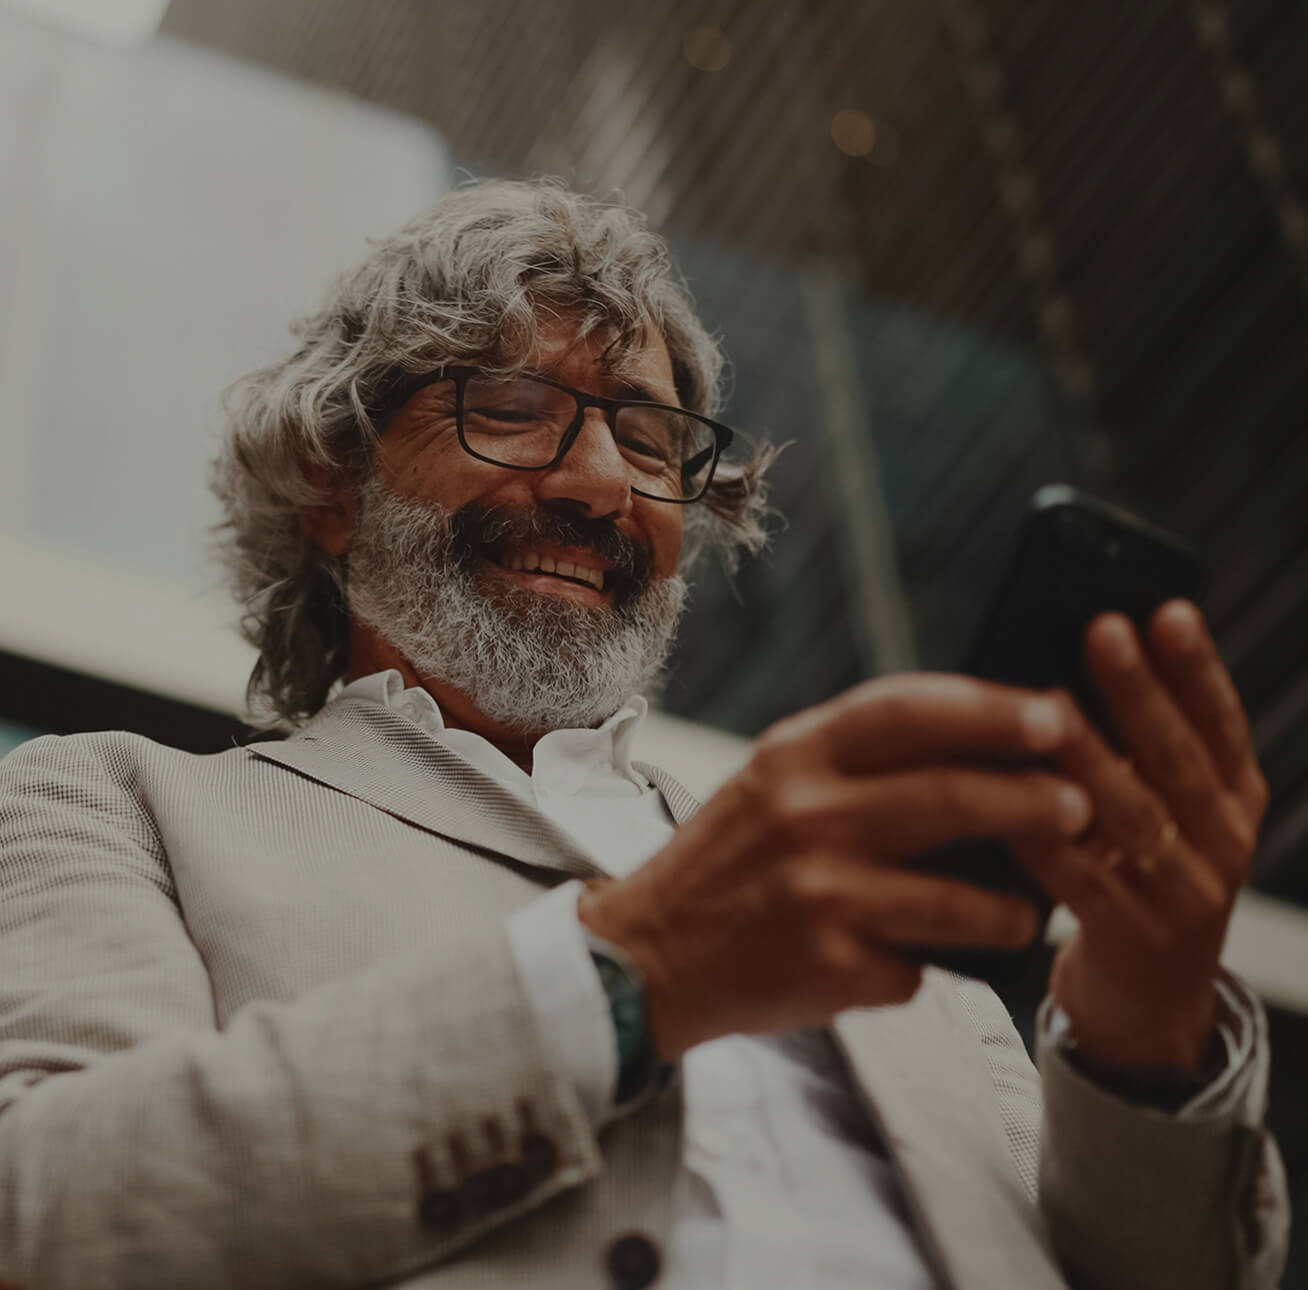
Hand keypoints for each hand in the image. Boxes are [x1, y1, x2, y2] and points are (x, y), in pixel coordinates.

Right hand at [579, 674, 1093, 1060]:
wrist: (647, 954)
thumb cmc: (727, 860)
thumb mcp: (773, 781)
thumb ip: (856, 759)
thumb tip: (981, 744)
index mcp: (794, 754)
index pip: (908, 710)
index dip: (991, 710)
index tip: (1053, 716)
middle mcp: (804, 814)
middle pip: (951, 797)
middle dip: (1034, 801)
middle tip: (1081, 807)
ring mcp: (816, 894)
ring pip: (957, 899)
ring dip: (1012, 909)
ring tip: (1029, 913)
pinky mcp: (827, 968)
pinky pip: (917, 968)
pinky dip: (931, 968)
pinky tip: (923, 965)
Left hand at [1012, 601, 1267, 1072]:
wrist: (1149, 1001)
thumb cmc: (1142, 878)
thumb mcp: (1167, 811)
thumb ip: (1140, 751)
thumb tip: (1075, 662)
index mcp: (1234, 801)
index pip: (1222, 723)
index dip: (1197, 669)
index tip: (1167, 611)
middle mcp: (1223, 842)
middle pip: (1178, 756)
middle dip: (1138, 690)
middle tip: (1102, 630)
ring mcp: (1185, 894)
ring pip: (1132, 813)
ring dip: (1089, 755)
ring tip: (1049, 705)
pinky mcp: (1133, 936)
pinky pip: (1081, 877)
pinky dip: (1044, 836)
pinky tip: (1010, 801)